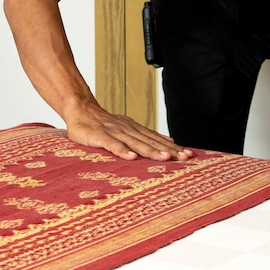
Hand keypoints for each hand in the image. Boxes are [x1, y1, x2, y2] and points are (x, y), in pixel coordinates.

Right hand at [64, 103, 193, 161]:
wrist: (81, 110)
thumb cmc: (103, 124)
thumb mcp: (128, 127)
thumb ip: (145, 135)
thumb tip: (168, 140)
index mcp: (135, 129)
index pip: (157, 139)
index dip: (173, 147)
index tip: (188, 155)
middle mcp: (129, 130)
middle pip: (151, 142)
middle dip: (169, 150)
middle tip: (184, 158)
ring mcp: (115, 133)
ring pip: (136, 143)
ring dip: (151, 151)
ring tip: (164, 158)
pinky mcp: (101, 137)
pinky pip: (113, 145)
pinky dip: (122, 151)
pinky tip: (131, 158)